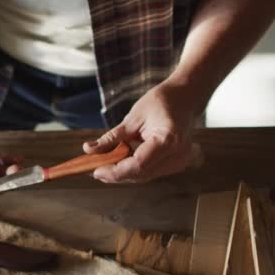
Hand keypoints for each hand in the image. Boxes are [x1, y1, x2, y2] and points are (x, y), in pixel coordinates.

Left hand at [83, 81, 202, 182]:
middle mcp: (178, 155)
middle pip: (140, 174)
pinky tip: (117, 162)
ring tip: (101, 165)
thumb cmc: (161, 102)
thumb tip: (89, 150)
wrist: (186, 98)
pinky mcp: (176, 164)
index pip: (138, 165)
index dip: (115, 171)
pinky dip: (132, 168)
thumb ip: (112, 137)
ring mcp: (179, 162)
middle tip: (91, 169)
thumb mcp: (133, 117)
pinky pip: (150, 171)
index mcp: (168, 140)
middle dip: (114, 174)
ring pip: (144, 176)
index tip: (95, 170)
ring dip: (121, 173)